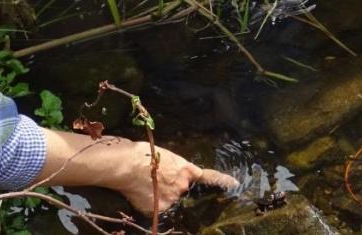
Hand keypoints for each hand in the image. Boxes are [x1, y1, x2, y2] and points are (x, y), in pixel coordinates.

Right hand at [112, 141, 239, 214]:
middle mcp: (183, 186)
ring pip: (169, 200)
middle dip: (172, 187)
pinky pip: (157, 208)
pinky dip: (149, 203)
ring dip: (160, 195)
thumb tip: (169, 178)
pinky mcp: (161, 208)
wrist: (126, 165)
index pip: (209, 176)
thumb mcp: (164, 156)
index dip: (223, 181)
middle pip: (182, 190)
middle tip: (155, 180)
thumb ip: (174, 169)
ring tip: (143, 184)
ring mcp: (173, 199)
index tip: (235, 184)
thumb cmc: (142, 153)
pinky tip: (140, 193)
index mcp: (186, 169)